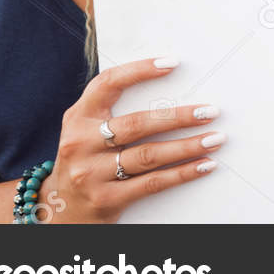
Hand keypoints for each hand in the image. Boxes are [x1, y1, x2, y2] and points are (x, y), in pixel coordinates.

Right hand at [41, 57, 219, 223]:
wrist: (58, 210)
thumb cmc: (85, 160)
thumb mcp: (86, 131)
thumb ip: (114, 111)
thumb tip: (171, 90)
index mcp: (78, 118)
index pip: (108, 84)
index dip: (139, 71)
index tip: (172, 63)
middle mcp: (81, 144)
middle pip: (137, 123)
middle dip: (179, 116)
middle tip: (210, 111)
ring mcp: (91, 174)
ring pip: (149, 154)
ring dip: (188, 145)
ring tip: (215, 138)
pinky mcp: (106, 199)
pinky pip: (153, 182)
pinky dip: (183, 173)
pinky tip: (204, 165)